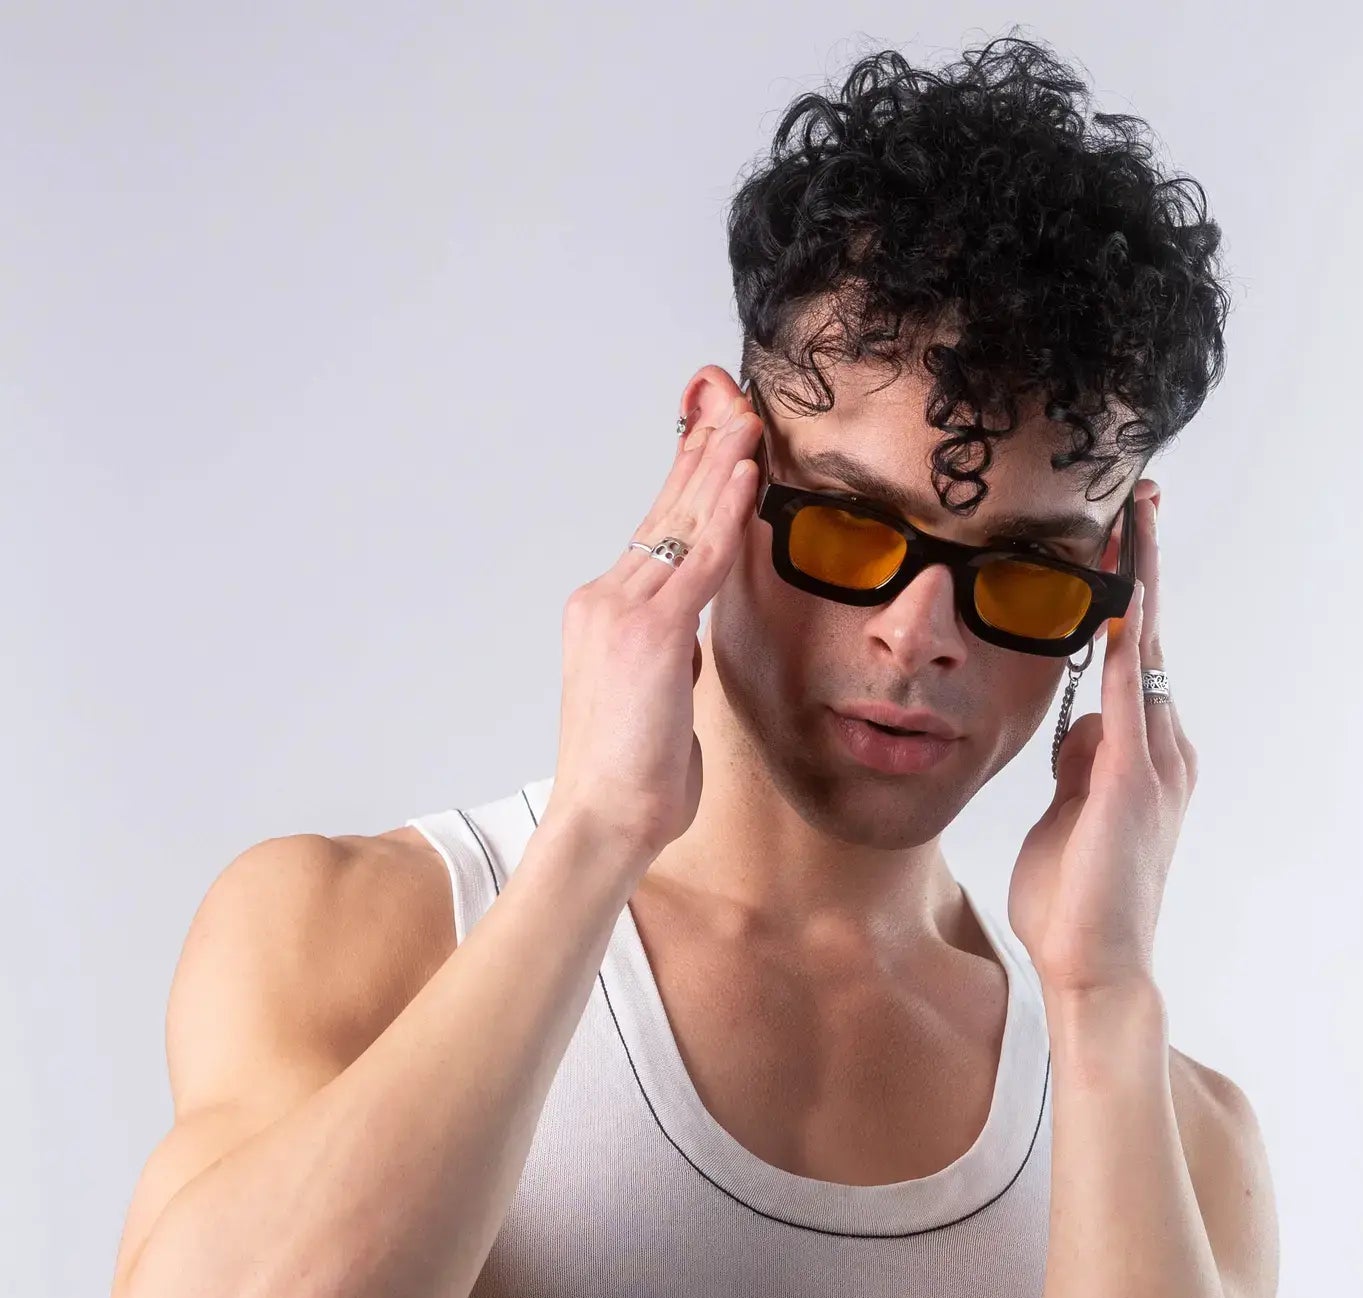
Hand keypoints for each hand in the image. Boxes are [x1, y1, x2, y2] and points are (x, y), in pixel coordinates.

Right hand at [549, 368, 761, 863]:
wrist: (604, 820)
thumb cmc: (631, 779)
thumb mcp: (656, 705)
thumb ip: (669, 662)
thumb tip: (688, 642)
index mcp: (605, 614)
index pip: (656, 532)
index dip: (689, 483)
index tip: (716, 440)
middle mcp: (606, 599)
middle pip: (667, 512)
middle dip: (704, 453)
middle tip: (734, 403)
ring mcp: (624, 613)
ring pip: (684, 525)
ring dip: (721, 466)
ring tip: (749, 420)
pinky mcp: (652, 635)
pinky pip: (699, 562)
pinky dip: (726, 514)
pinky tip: (746, 475)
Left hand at [1008, 482, 1193, 996]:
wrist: (1095, 971)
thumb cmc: (1075, 905)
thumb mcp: (1068, 817)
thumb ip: (1079, 767)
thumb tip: (1079, 725)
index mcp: (1144, 758)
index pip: (1139, 658)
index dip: (1130, 595)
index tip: (1120, 536)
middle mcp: (1163, 751)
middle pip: (1155, 637)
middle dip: (1144, 564)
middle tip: (1139, 495)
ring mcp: (1156, 765)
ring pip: (1150, 653)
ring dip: (1139, 584)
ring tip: (1130, 517)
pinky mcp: (1134, 784)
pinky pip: (1131, 698)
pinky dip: (1127, 645)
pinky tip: (1119, 600)